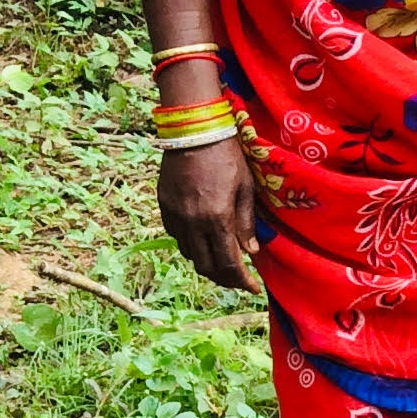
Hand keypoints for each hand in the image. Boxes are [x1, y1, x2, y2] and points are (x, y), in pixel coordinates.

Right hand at [158, 137, 258, 290]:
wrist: (194, 129)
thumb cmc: (226, 155)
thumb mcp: (245, 188)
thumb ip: (247, 223)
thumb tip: (251, 252)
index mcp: (217, 218)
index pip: (228, 263)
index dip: (241, 281)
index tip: (252, 288)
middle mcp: (193, 222)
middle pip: (206, 266)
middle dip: (224, 278)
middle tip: (238, 279)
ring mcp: (175, 215)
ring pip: (189, 254)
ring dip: (207, 264)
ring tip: (222, 262)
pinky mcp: (164, 206)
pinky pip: (176, 236)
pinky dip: (191, 245)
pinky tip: (203, 240)